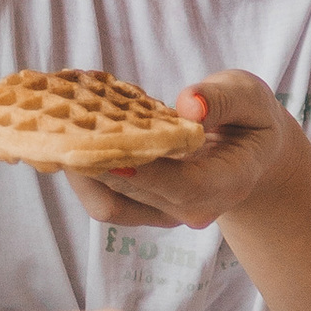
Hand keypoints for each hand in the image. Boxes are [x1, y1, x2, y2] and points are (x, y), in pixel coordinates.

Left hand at [64, 72, 296, 232]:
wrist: (251, 153)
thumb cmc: (250, 118)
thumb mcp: (250, 96)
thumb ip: (223, 99)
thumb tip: (189, 104)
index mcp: (228, 183)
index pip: (179, 185)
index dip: (138, 169)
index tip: (99, 143)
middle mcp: (194, 209)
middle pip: (133, 195)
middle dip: (94, 158)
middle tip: (60, 116)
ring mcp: (165, 214)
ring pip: (108, 202)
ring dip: (80, 165)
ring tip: (59, 122)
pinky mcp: (143, 209)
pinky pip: (104, 197)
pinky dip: (85, 169)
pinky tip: (72, 134)